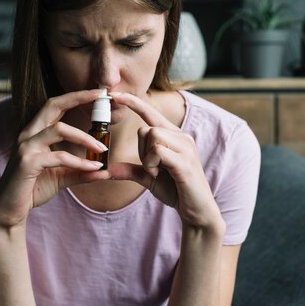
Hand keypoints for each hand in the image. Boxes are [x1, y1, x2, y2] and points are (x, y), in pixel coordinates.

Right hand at [0, 90, 110, 228]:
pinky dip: (79, 162)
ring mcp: (26, 147)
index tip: (98, 92)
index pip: (55, 105)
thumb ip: (82, 171)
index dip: (76, 96)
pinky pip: (59, 156)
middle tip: (102, 97)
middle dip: (78, 97)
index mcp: (35, 132)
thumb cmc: (33, 189)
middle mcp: (28, 134)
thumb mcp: (62, 177)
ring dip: (84, 137)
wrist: (10, 211)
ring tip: (102, 148)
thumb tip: (106, 171)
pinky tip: (93, 168)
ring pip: (59, 129)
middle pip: (53, 105)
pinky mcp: (27, 162)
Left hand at [108, 92, 221, 228]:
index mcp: (174, 136)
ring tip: (156, 172)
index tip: (114, 94)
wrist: (197, 211)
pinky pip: (157, 151)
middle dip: (141, 150)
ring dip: (146, 158)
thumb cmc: (176, 191)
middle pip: (146, 128)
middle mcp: (182, 136)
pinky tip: (157, 175)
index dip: (132, 102)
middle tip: (151, 168)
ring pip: (152, 135)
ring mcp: (186, 147)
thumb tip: (107, 169)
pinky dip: (151, 164)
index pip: (151, 112)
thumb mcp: (148, 178)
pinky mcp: (185, 161)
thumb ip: (130, 170)